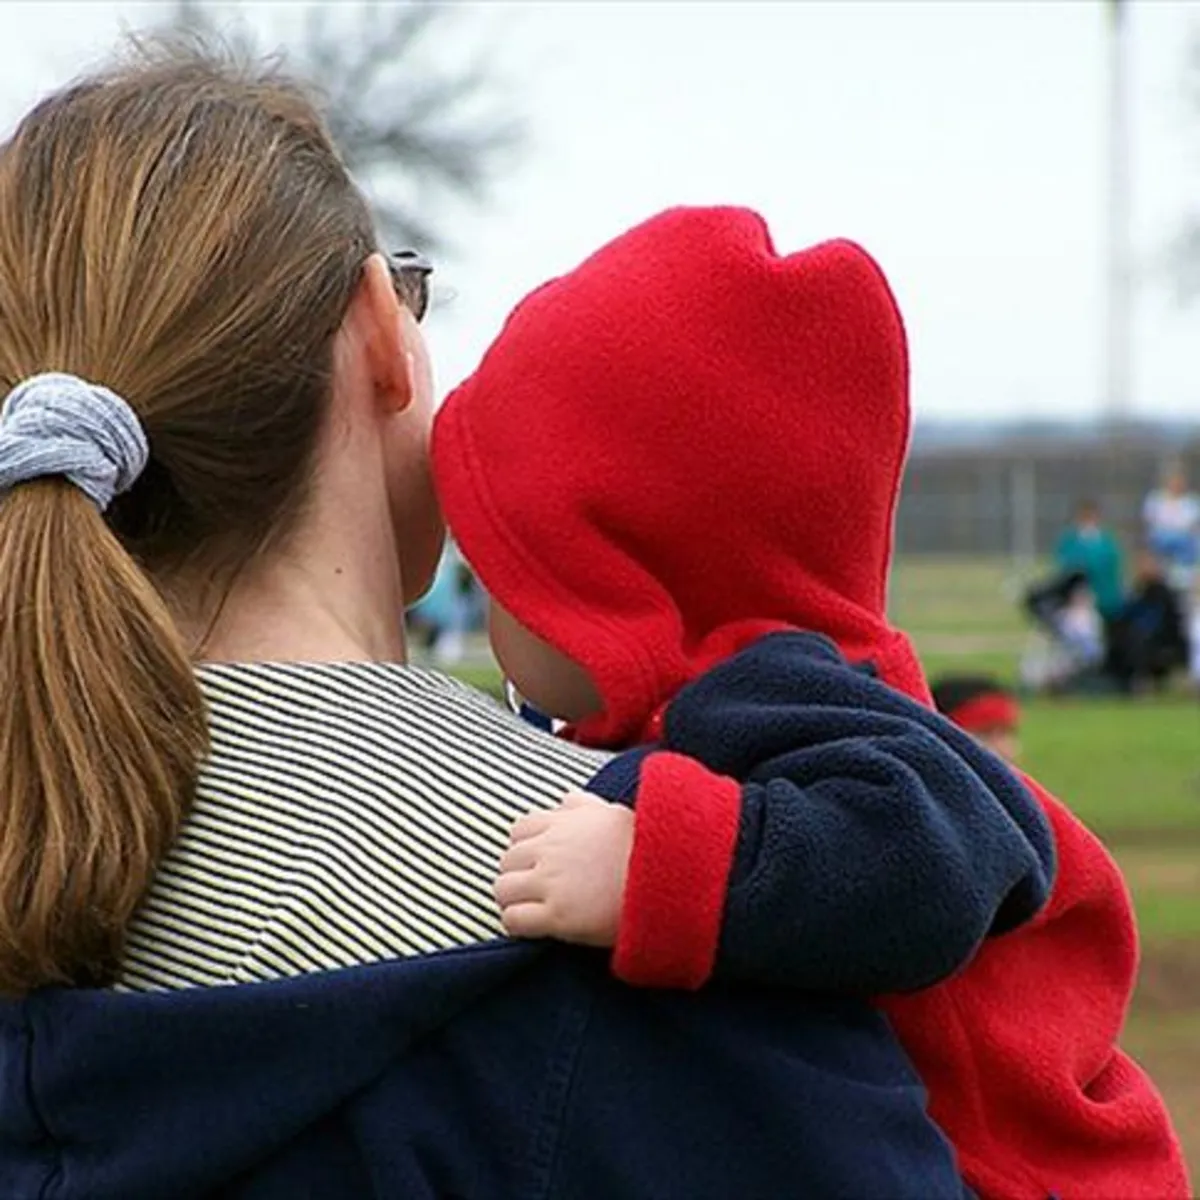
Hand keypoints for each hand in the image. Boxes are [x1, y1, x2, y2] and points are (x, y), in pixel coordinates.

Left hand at [495, 790, 633, 946]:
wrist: (669, 882)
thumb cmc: (646, 848)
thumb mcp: (614, 814)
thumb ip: (584, 806)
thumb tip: (565, 799)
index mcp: (563, 822)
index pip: (520, 830)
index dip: (527, 848)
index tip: (540, 862)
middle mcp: (551, 849)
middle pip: (508, 861)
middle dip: (519, 875)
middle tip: (536, 891)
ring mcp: (551, 882)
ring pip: (503, 890)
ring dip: (514, 900)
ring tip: (532, 910)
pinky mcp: (557, 916)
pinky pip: (513, 920)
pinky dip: (517, 924)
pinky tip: (536, 928)